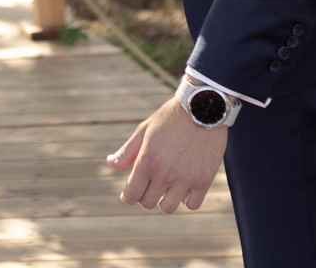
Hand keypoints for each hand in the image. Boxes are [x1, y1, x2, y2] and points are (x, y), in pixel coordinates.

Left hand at [107, 93, 227, 212]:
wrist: (202, 108)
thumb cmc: (170, 118)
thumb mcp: (144, 130)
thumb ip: (127, 151)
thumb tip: (111, 163)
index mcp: (147, 161)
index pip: (132, 195)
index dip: (128, 197)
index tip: (130, 194)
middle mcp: (165, 174)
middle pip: (148, 203)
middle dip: (145, 196)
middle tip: (149, 187)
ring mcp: (185, 179)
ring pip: (168, 208)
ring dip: (165, 200)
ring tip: (167, 189)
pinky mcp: (204, 180)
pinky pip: (192, 204)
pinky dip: (186, 200)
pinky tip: (184, 188)